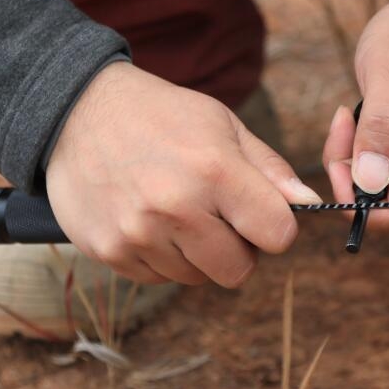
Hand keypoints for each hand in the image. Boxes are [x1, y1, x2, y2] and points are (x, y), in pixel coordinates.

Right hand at [45, 62, 321, 286]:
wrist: (77, 110)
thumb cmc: (160, 115)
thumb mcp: (222, 124)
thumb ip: (269, 169)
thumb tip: (311, 205)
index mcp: (214, 170)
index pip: (277, 235)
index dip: (275, 228)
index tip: (260, 215)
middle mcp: (176, 207)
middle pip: (238, 271)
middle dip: (238, 249)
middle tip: (218, 218)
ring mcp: (139, 234)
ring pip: (197, 278)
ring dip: (196, 254)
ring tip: (176, 210)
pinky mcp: (109, 251)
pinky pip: (158, 277)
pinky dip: (161, 256)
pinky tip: (148, 218)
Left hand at [323, 0, 388, 230]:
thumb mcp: (385, 66)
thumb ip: (380, 127)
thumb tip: (368, 185)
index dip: (355, 202)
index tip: (336, 154)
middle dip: (357, 176)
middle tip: (343, 120)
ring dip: (368, 163)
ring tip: (362, 111)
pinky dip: (386, 156)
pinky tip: (382, 118)